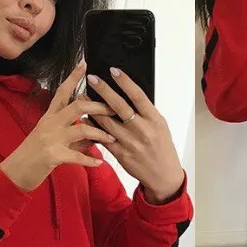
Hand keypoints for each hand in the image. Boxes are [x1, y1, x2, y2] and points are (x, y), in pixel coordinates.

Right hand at [0, 61, 116, 191]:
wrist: (15, 172)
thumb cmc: (34, 155)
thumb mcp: (54, 140)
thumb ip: (74, 136)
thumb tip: (94, 133)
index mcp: (49, 117)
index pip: (62, 92)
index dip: (73, 77)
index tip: (84, 64)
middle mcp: (50, 124)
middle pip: (77, 106)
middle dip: (98, 106)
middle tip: (114, 109)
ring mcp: (51, 139)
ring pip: (81, 129)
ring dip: (100, 134)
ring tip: (112, 139)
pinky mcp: (53, 156)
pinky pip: (77, 156)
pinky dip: (90, 159)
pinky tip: (100, 162)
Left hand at [84, 68, 184, 202]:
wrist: (163, 175)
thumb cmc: (162, 148)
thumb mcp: (160, 126)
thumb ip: (146, 112)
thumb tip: (129, 93)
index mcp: (155, 120)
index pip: (138, 96)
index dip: (125, 82)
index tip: (114, 70)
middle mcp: (143, 130)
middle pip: (119, 106)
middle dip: (104, 90)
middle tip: (92, 78)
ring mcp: (131, 143)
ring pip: (107, 122)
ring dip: (93, 108)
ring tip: (83, 97)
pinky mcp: (121, 154)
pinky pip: (103, 138)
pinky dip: (94, 127)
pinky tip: (86, 118)